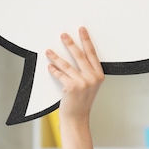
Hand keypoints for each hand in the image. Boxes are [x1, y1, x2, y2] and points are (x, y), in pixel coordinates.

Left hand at [45, 27, 104, 148]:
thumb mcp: (91, 85)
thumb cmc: (82, 101)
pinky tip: (49, 66)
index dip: (86, 40)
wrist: (77, 118)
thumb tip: (77, 53)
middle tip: (63, 35)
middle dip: (70, 43)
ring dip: (55, 56)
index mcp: (99, 75)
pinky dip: (54, 70)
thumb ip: (88, 72)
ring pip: (66, 64)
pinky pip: (60, 74)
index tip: (82, 30)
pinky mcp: (71, 87)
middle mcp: (93, 78)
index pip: (92, 54)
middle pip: (79, 55)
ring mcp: (83, 82)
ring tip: (48, 51)